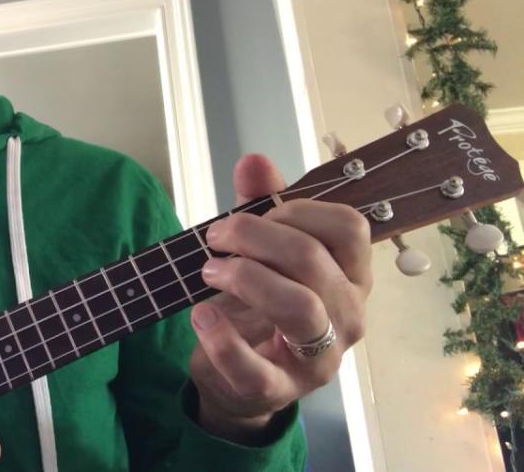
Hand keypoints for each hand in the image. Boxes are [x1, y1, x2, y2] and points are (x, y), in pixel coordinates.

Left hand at [188, 154, 371, 443]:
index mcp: (350, 275)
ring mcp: (319, 357)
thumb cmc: (260, 304)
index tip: (258, 214)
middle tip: (214, 238)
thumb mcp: (260, 251)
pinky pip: (254, 367)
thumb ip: (261, 204)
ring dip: (243, 278)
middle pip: (311, 258)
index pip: (348, 227)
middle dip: (253, 236)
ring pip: (297, 306)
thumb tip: (254, 161)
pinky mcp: (279, 390)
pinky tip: (200, 315)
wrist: (239, 378)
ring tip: (208, 273)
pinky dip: (220, 338)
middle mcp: (347, 315)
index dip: (297, 209)